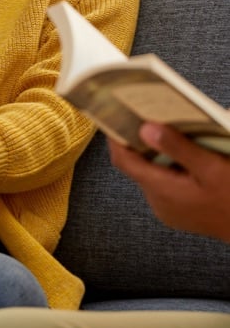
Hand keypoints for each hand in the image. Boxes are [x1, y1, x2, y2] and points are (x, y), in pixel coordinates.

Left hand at [109, 123, 229, 242]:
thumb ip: (178, 147)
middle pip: (138, 165)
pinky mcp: (178, 212)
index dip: (116, 137)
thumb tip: (146, 128)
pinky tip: (188, 158)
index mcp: (161, 190)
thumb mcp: (211, 168)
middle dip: (142, 142)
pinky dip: (170, 167)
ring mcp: (167, 209)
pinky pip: (165, 184)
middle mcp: (158, 201)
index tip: (116, 116)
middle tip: (150, 117)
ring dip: (159, 154)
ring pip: (153, 174)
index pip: (123, 160)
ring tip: (172, 133)